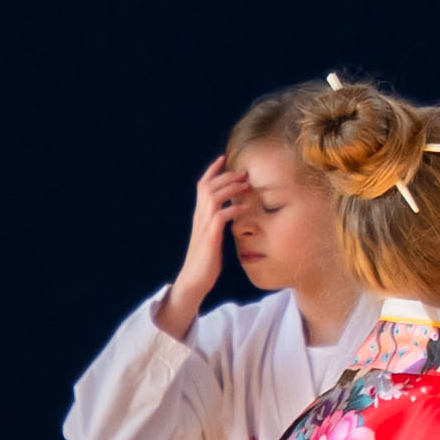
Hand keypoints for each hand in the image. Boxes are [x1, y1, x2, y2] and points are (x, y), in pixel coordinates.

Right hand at [163, 162, 239, 321]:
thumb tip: (229, 213)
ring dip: (231, 188)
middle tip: (243, 172)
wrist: (193, 281)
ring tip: (246, 185)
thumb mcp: (211, 237)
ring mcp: (203, 227)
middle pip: (208, 186)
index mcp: (199, 216)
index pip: (202, 186)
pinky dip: (233, 209)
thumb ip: (217, 223)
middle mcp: (199, 218)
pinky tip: (244, 207)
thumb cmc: (204, 261)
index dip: (212, 171)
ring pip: (213, 197)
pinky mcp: (210, 239)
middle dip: (226, 176)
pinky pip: (221, 217)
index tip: (223, 158)